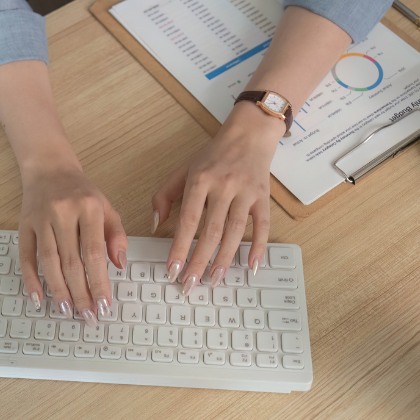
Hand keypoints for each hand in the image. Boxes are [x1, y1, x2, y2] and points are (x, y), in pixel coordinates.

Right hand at [17, 159, 126, 326]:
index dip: (99, 281)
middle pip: (71, 261)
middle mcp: (63, 212)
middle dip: (80, 292)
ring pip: (49, 261)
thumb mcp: (107, 207)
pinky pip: (26, 256)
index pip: (94, 252)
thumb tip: (120, 265)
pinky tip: (38, 297)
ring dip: (58, 290)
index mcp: (89, 207)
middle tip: (88, 315)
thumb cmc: (82, 193)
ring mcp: (41, 219)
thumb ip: (116, 235)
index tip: (104, 303)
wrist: (49, 168)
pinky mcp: (24, 225)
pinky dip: (31, 279)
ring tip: (68, 310)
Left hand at [151, 101, 281, 292]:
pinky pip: (263, 225)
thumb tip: (155, 225)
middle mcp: (223, 186)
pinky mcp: (263, 197)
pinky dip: (260, 247)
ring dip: (225, 259)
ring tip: (214, 280)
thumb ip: (164, 195)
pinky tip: (253, 266)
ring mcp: (245, 192)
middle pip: (211, 231)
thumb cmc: (213, 156)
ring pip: (235, 231)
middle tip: (190, 284)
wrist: (249, 134)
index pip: (188, 220)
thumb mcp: (183, 169)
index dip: (180, 247)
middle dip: (199, 261)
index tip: (173, 269)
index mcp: (200, 180)